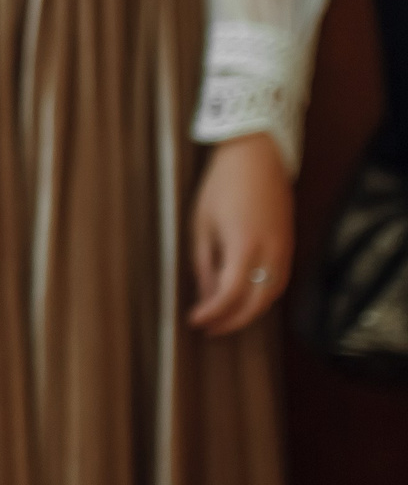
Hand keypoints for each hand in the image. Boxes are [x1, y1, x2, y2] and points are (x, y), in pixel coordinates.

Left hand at [187, 132, 293, 335]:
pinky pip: (279, 280)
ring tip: (223, 317)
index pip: (231, 294)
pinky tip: (243, 298)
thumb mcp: (202, 225)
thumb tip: (206, 296)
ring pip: (272, 294)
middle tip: (209, 328)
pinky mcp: (290, 242)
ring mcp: (285, 247)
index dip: (213, 313)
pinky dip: (263, 295)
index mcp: (244, 245)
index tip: (195, 320)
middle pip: (258, 303)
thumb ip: (205, 263)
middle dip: (233, 321)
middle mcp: (271, 251)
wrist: (256, 156)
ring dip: (250, 311)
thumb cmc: (222, 186)